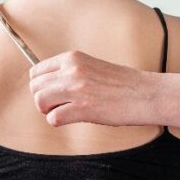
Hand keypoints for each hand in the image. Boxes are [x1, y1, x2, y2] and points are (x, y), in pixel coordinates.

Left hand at [28, 51, 157, 126]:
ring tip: (65, 112)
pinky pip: (53, 118)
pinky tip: (72, 119)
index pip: (36, 71)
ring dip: (49, 111)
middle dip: (42, 99)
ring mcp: (76, 88)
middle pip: (35, 87)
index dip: (41, 86)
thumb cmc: (122, 84)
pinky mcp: (82, 108)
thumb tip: (48, 86)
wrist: (144, 94)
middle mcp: (71, 70)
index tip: (51, 93)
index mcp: (72, 58)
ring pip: (40, 101)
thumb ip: (70, 72)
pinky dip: (58, 122)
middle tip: (58, 105)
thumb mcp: (91, 66)